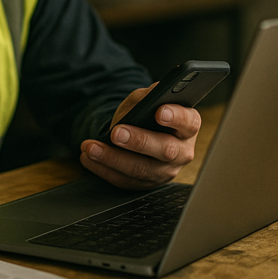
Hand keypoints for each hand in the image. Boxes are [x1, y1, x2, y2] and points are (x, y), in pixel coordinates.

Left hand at [79, 83, 200, 188]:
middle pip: (165, 150)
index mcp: (188, 125)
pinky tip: (88, 157)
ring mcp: (165, 171)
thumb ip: (150, 95)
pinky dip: (104, 169)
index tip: (159, 111)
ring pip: (142, 170)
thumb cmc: (147, 112)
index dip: (176, 117)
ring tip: (91, 147)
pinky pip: (126, 181)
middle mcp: (182, 151)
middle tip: (116, 132)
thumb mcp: (147, 97)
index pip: (189, 122)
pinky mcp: (147, 184)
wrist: (138, 130)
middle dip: (139, 141)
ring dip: (113, 159)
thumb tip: (147, 97)